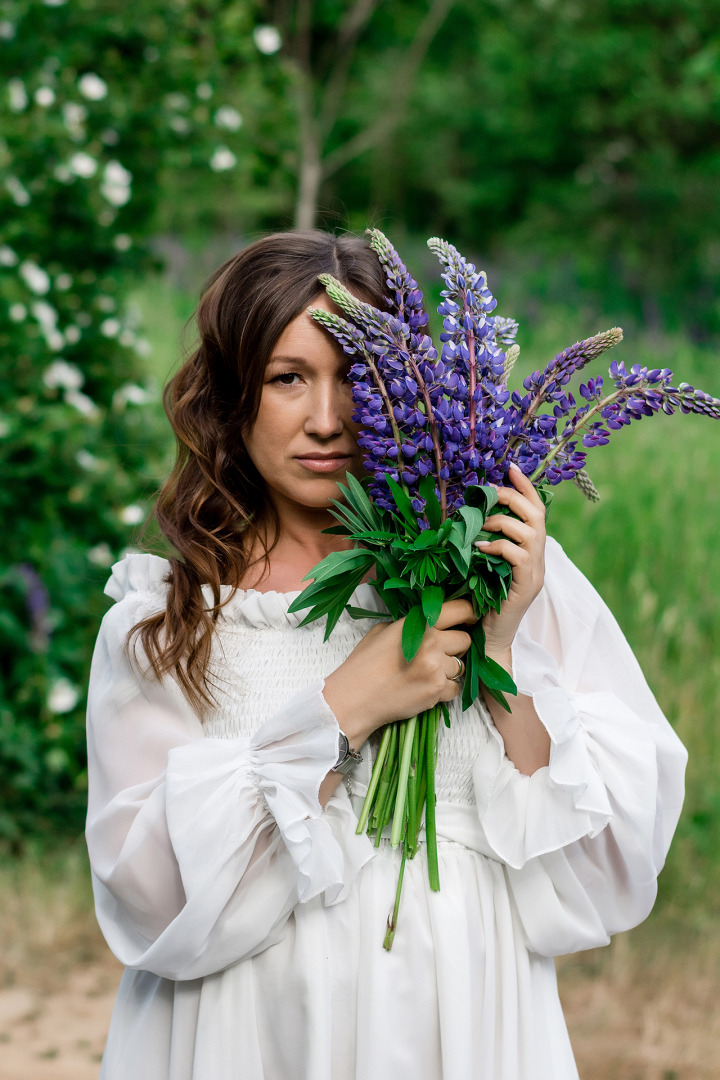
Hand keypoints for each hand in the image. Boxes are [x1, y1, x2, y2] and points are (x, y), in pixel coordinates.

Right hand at [322, 599, 475, 746]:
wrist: (354, 697)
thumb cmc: (364, 663)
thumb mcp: (383, 631)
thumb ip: (410, 624)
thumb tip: (430, 622)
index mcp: (418, 622)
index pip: (459, 609)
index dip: (469, 613)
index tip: (470, 619)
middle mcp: (431, 641)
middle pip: (465, 640)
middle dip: (455, 647)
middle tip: (437, 654)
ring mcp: (436, 667)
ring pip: (461, 666)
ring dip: (448, 671)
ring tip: (424, 674)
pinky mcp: (437, 690)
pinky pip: (455, 688)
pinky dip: (443, 690)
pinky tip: (423, 689)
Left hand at [475, 462, 545, 663]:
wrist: (489, 639)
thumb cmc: (482, 601)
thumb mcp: (483, 564)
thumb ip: (486, 542)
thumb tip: (470, 515)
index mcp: (530, 551)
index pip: (536, 511)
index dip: (526, 488)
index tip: (511, 468)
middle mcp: (538, 559)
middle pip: (538, 516)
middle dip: (514, 498)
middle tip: (490, 493)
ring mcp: (535, 574)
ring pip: (530, 533)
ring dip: (503, 522)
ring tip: (482, 524)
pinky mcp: (526, 587)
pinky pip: (518, 556)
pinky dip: (498, 547)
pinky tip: (479, 548)